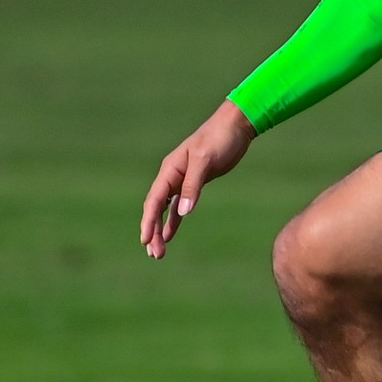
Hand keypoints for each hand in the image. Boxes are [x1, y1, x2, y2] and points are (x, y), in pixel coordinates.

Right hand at [141, 100, 255, 258]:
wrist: (236, 126)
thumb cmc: (219, 139)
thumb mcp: (205, 161)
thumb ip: (193, 186)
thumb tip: (183, 212)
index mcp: (170, 170)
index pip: (154, 200)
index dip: (148, 221)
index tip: (145, 240)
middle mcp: (172, 176)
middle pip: (156, 209)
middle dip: (152, 231)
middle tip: (154, 254)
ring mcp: (183, 180)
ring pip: (166, 210)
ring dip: (161, 230)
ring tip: (158, 252)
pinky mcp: (195, 183)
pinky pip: (179, 206)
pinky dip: (174, 221)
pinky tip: (171, 235)